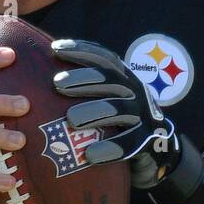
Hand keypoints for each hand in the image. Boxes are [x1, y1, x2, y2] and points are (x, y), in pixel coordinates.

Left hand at [50, 38, 180, 188]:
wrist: (159, 152)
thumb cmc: (121, 124)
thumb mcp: (110, 100)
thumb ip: (88, 89)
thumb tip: (45, 80)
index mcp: (125, 79)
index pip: (104, 59)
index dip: (82, 51)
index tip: (55, 49)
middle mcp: (135, 93)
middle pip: (110, 80)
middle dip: (83, 80)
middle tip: (57, 84)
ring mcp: (143, 116)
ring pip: (118, 110)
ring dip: (93, 112)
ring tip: (70, 119)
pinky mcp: (147, 142)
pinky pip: (129, 144)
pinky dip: (109, 148)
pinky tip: (89, 154)